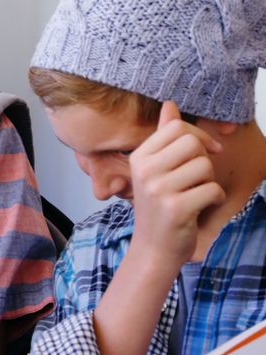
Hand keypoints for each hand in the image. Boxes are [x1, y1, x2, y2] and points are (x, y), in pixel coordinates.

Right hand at [127, 101, 224, 268]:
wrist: (153, 248)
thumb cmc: (158, 208)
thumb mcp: (155, 169)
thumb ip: (163, 136)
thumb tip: (170, 105)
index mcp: (139, 158)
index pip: (176, 128)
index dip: (199, 137)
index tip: (206, 152)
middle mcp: (145, 171)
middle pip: (192, 144)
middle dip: (203, 160)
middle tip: (194, 179)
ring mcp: (159, 190)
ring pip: (205, 166)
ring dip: (209, 181)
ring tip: (194, 194)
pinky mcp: (176, 208)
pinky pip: (213, 189)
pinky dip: (214, 199)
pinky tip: (199, 208)